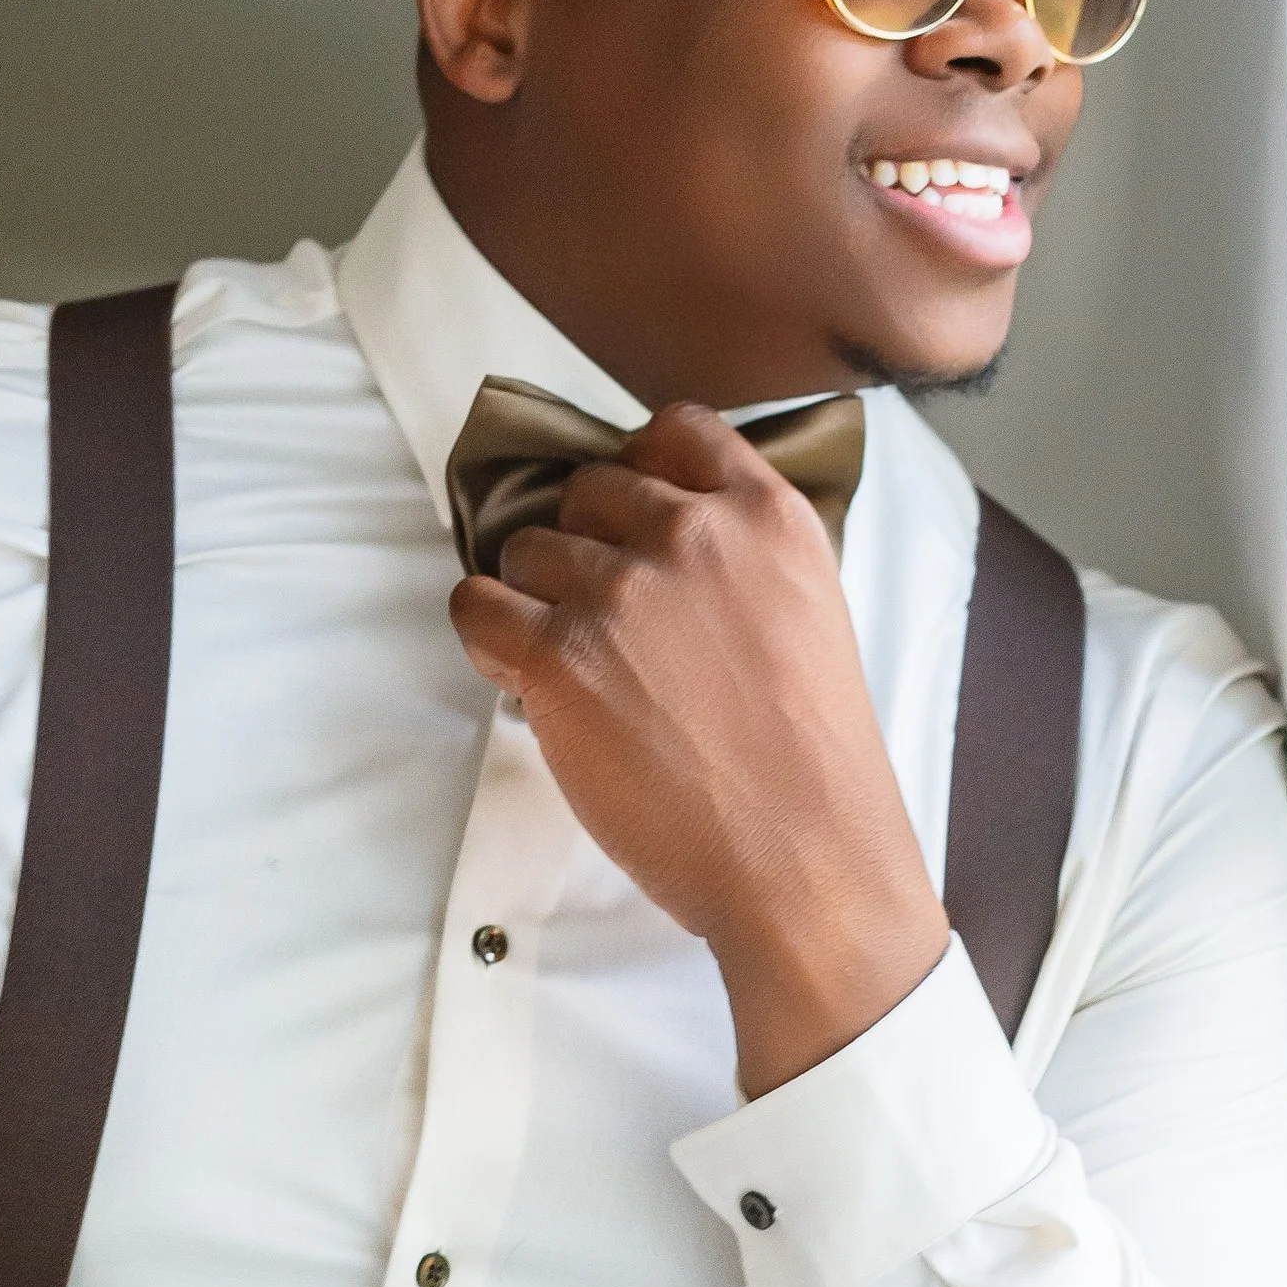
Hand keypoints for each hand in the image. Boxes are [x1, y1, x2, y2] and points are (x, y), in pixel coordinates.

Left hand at [449, 403, 947, 1095]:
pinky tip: (521, 671)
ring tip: (574, 662)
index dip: (639, 469)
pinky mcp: (558, 654)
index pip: (676, 428)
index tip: (631, 517)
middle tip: (603, 615)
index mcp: (769, 517)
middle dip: (584, 545)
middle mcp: (693, 535)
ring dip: (534, 596)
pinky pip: (476, 603)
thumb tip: (657, 537)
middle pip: (589, 488)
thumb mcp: (808, 615)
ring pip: (526, 546)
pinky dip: (485, 633)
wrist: (802, 857)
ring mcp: (621, 590)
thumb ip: (744, 559)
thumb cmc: (810, 762)